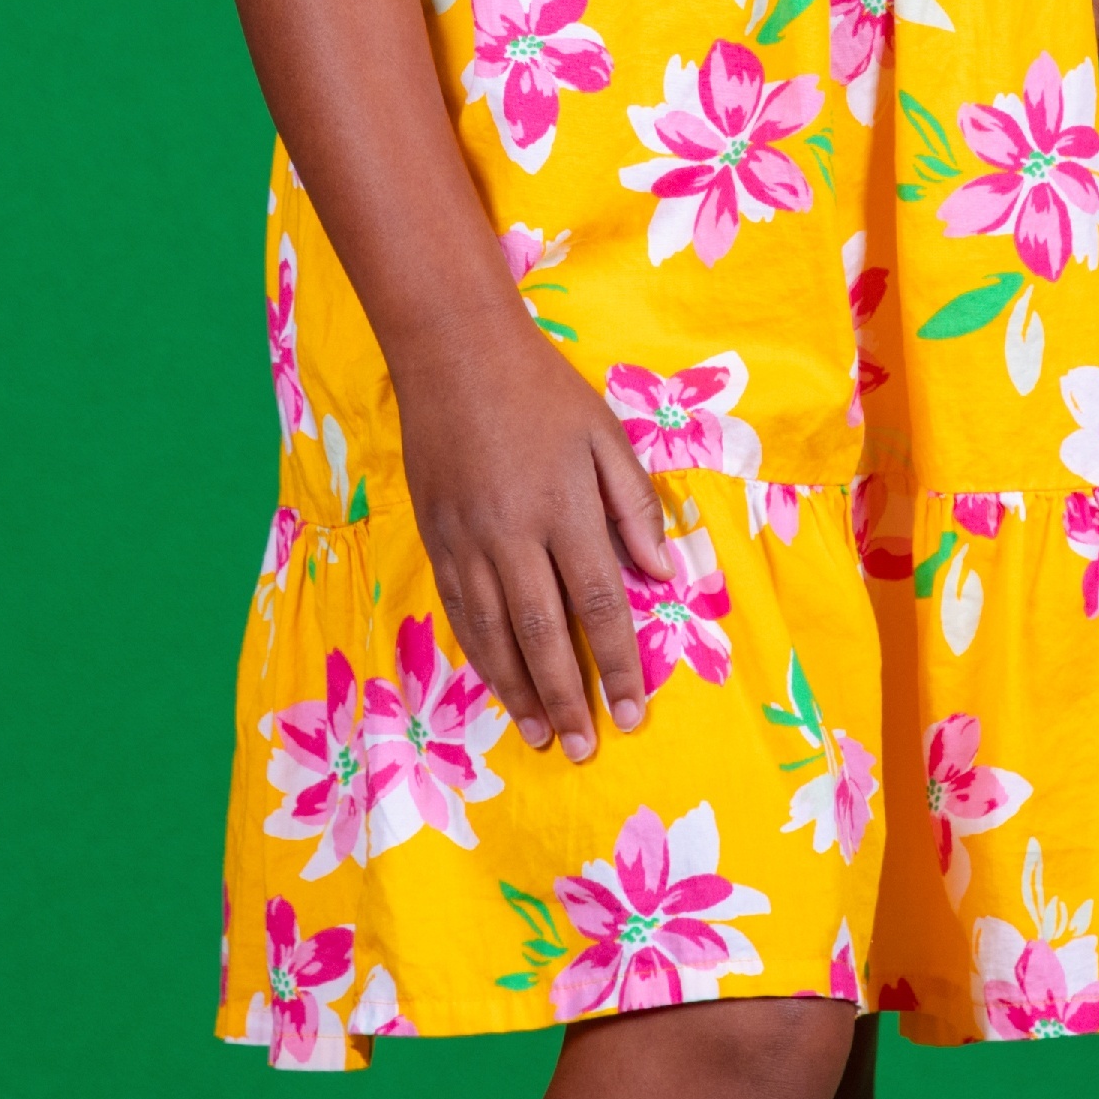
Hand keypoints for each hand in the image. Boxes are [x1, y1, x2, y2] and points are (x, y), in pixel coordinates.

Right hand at [394, 313, 671, 762]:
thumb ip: (635, 506)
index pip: (599, 606)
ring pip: (495, 635)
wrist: (452, 352)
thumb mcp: (604, 434)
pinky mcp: (436, 539)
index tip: (633, 712)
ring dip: (520, 692)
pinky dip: (481, 656)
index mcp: (564, 509)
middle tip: (584, 747)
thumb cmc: (542, 390)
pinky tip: (498, 684)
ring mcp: (467, 541)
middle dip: (568, 698)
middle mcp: (513, 535)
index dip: (617, 665)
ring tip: (541, 734)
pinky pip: (461, 613)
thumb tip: (662, 575)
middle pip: (544, 636)